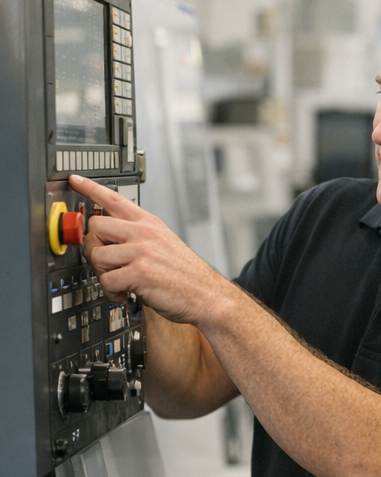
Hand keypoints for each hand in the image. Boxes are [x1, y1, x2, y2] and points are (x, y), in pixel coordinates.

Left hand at [71, 174, 230, 326]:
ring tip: (119, 283)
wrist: (208, 296)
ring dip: (103, 274)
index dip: (91, 188)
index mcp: (150, 225)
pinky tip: (125, 294)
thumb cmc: (188, 277)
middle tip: (105, 263)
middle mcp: (145, 234)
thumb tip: (110, 242)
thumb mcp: (166, 245)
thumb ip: (140, 238)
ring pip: (97, 256)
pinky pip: (106, 280)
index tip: (75, 180)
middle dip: (93, 247)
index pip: (115, 199)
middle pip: (95, 226)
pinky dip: (112, 292)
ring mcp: (142, 252)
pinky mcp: (139, 273)